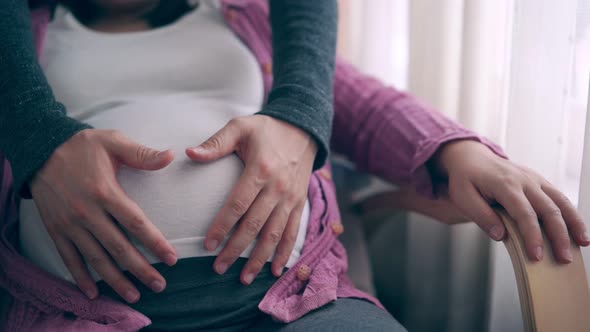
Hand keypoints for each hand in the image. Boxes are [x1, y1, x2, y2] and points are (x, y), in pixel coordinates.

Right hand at [30, 129, 177, 301]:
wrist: (40, 148)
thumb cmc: (82, 146)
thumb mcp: (113, 141)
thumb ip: (142, 153)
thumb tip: (172, 156)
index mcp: (105, 191)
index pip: (136, 224)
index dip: (155, 243)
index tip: (172, 259)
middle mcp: (87, 212)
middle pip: (119, 248)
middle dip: (141, 269)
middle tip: (160, 285)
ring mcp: (70, 224)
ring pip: (96, 259)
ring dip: (116, 280)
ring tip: (135, 295)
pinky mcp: (56, 229)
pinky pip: (69, 258)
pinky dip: (80, 277)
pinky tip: (94, 293)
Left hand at [186, 115, 316, 284]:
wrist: (303, 129)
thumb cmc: (266, 129)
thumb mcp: (240, 127)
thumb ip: (216, 143)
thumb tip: (189, 153)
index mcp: (260, 170)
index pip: (237, 204)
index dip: (222, 226)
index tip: (207, 245)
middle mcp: (278, 187)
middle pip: (254, 225)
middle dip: (236, 250)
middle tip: (218, 268)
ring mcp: (291, 198)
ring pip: (274, 234)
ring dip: (260, 259)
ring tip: (244, 279)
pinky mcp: (300, 203)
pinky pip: (293, 232)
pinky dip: (285, 253)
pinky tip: (276, 270)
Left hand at [432, 140, 589, 262]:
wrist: (472, 157)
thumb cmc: (465, 179)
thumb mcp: (462, 196)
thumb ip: (480, 215)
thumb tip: (501, 235)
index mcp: (505, 184)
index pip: (524, 213)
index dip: (532, 236)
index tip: (537, 255)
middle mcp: (524, 180)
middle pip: (548, 209)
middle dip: (559, 235)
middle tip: (563, 258)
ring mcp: (534, 179)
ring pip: (561, 201)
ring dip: (574, 223)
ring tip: (583, 243)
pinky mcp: (539, 181)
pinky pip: (559, 197)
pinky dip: (571, 213)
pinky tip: (577, 229)